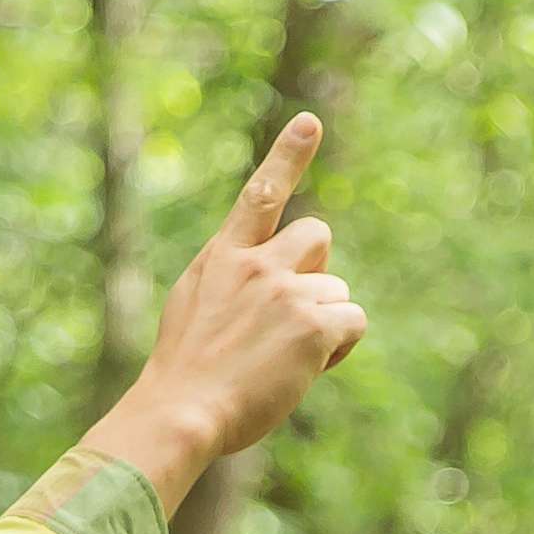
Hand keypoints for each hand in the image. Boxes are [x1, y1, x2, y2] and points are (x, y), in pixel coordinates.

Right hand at [91, 116, 369, 505]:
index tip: (311, 122)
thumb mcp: (193, 307)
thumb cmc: (184, 373)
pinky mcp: (311, 326)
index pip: (261, 194)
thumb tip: (271, 281)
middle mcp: (257, 264)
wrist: (180, 411)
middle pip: (319, 237)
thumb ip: (230, 280)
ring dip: (324, 322)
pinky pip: (352, 322)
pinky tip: (306, 369)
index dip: (288, 155)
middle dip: (318, 271)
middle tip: (291, 314)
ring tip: (283, 358)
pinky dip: (339, 347)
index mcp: (222, 256)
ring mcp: (285, 292)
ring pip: (337, 290)